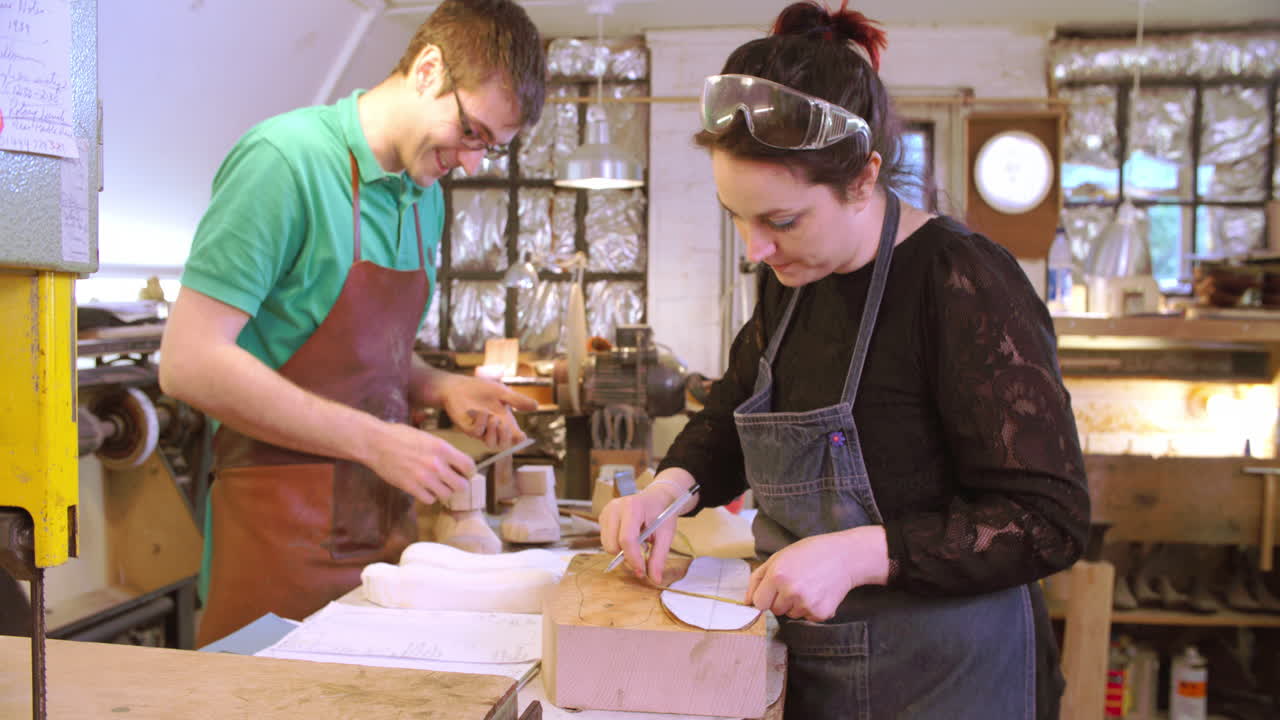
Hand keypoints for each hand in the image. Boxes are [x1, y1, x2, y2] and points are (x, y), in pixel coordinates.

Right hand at [365, 422, 475, 504]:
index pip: (469, 467)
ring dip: (443, 491)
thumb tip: (457, 462)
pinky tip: (423, 488)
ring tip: (436, 484)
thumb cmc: (400, 436)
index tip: (464, 472)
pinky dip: (428, 496)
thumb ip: (443, 450)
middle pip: (461, 485)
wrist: (376, 442)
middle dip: (457, 484)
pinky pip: (429, 500)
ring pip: (446, 495)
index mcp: (443, 448)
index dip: (468, 471)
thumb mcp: (428, 437)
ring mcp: (424, 478)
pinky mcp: (411, 488)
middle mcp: (437, 465)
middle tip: (451, 481)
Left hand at [438, 374, 537, 449]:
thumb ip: (517, 400)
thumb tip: (536, 406)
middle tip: (505, 424)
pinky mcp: (467, 428)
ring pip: (491, 444)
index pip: (514, 436)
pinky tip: (481, 411)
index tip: (522, 437)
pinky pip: (477, 433)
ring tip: (493, 418)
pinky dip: (481, 423)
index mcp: (504, 421)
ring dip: (494, 432)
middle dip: (507, 437)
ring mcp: (480, 430)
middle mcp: (493, 429)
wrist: (459, 386)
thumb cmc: (480, 389)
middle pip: (504, 445)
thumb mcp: (502, 392)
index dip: (520, 440)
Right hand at [599, 470, 695, 582]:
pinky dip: (617, 544)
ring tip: (638, 540)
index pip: (627, 539)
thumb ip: (659, 557)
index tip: (642, 572)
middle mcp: (615, 507)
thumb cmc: (662, 513)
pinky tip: (629, 536)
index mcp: (632, 507)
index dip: (633, 559)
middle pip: (612, 545)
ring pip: (607, 545)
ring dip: (622, 550)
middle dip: (627, 556)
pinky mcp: (602, 517)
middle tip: (644, 552)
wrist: (656, 498)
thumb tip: (655, 579)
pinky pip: (605, 540)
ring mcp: (606, 511)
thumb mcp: (666, 534)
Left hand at [746, 525, 888, 621]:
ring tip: (809, 586)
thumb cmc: (810, 553)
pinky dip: (811, 609)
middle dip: (781, 600)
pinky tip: (819, 593)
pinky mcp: (820, 614)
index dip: (765, 596)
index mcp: (777, 575)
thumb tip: (746, 603)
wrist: (844, 557)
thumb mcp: (779, 557)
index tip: (774, 589)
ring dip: (796, 605)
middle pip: (774, 610)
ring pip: (791, 615)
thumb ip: (758, 579)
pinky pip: (806, 618)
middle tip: (796, 582)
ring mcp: (807, 604)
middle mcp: (791, 591)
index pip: (758, 603)